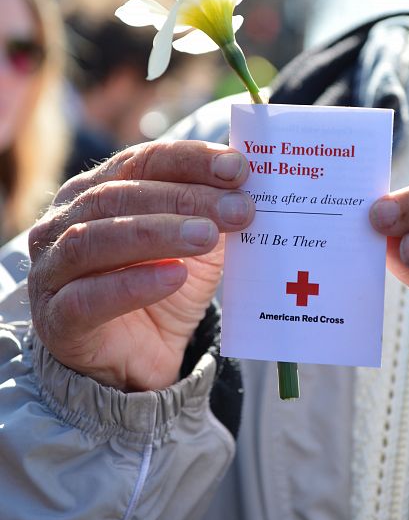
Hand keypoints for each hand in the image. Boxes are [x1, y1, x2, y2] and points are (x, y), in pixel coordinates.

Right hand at [28, 140, 253, 390]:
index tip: (238, 168)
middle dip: (183, 198)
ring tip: (207, 236)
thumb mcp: (196, 244)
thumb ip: (211, 211)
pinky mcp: (56, 320)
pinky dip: (132, 284)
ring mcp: (51, 270)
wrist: (140, 359)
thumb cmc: (163, 286)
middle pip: (118, 195)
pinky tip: (174, 277)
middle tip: (237, 208)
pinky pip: (88, 298)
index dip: (190, 159)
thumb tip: (246, 178)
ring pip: (94, 239)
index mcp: (94, 190)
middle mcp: (63, 222)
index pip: (142, 161)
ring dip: (156, 233)